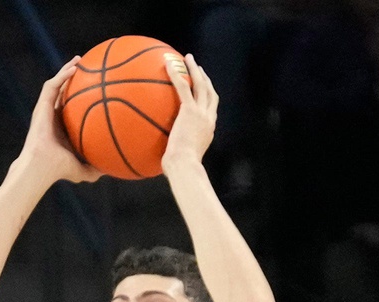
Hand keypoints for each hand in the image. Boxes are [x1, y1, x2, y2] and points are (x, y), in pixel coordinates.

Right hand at [21, 56, 101, 187]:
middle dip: (74, 79)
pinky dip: (62, 76)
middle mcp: (54, 115)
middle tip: (87, 69)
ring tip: (79, 60)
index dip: (81, 98)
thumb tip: (113, 170)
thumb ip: (96, 169)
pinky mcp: (41, 105)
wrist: (43, 166)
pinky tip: (74, 68)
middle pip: (64, 92)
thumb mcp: (83, 170)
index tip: (94, 90)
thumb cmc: (60, 170)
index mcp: (62, 127)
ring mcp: (46, 109)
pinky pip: (52, 86)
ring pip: (57, 84)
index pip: (72, 108)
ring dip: (66, 71)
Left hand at [159, 52, 213, 173]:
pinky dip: (176, 73)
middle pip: (210, 92)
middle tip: (197, 67)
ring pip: (201, 85)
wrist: (185, 165)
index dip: (208, 94)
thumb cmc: (181, 167)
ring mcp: (201, 114)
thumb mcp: (184, 156)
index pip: (211, 107)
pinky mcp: (190, 111)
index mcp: (209, 128)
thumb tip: (166, 151)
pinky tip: (168, 63)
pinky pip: (182, 87)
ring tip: (187, 58)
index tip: (202, 85)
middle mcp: (208, 118)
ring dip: (195, 69)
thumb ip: (180, 146)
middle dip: (204, 77)